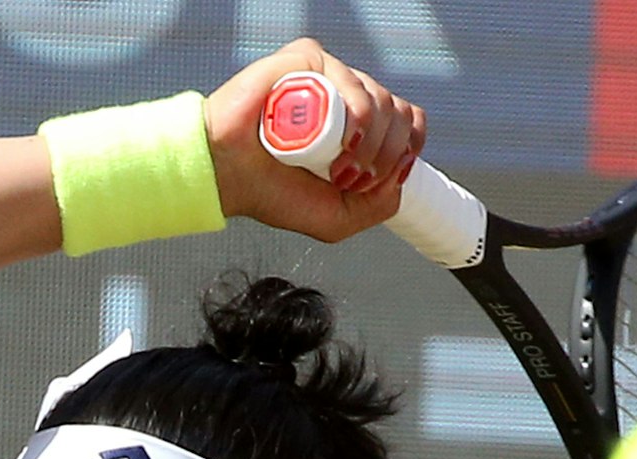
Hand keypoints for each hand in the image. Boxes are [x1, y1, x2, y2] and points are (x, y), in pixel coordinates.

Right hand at [205, 38, 426, 242]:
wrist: (227, 176)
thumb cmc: (271, 192)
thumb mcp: (337, 219)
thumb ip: (378, 206)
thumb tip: (400, 174)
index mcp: (355, 125)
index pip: (406, 120)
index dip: (408, 146)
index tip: (386, 174)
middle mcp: (344, 98)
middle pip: (398, 112)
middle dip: (388, 154)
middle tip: (354, 179)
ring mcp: (327, 78)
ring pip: (380, 99)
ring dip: (373, 143)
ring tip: (340, 169)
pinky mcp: (306, 62)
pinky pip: (349, 79)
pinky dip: (357, 113)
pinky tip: (342, 140)